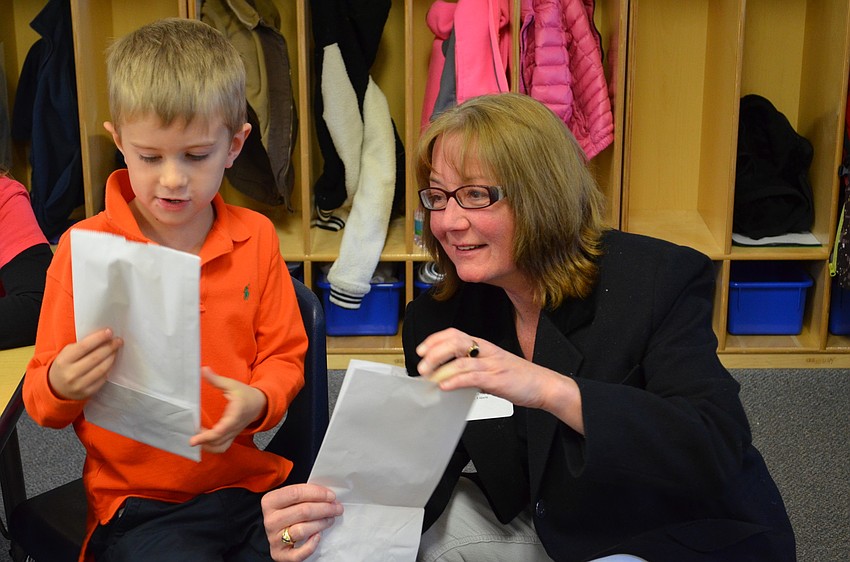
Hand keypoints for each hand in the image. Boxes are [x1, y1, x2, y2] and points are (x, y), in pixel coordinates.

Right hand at [48, 328, 122, 399]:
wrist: (56, 388)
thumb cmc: (65, 365)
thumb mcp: (67, 353)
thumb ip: (82, 346)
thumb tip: (104, 336)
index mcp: (64, 360)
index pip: (84, 346)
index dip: (99, 338)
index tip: (109, 332)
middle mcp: (71, 373)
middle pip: (96, 357)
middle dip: (110, 347)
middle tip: (118, 341)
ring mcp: (79, 385)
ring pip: (102, 368)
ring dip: (112, 357)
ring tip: (116, 350)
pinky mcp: (87, 393)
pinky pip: (103, 379)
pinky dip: (109, 369)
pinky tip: (111, 363)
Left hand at [189, 367, 266, 452]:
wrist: (259, 403)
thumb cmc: (245, 393)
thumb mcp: (231, 384)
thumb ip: (216, 379)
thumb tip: (203, 370)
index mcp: (236, 413)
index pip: (223, 428)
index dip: (209, 435)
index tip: (195, 439)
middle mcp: (235, 426)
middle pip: (219, 440)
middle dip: (204, 441)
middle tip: (192, 438)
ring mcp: (234, 432)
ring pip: (220, 446)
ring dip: (207, 446)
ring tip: (197, 438)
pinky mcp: (232, 435)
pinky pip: (222, 447)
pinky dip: (212, 447)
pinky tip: (203, 440)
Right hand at [262, 484, 342, 560]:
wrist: (278, 534)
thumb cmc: (289, 512)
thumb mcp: (291, 500)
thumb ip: (305, 495)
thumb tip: (329, 496)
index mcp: (270, 501)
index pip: (295, 493)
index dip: (317, 493)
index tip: (332, 496)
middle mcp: (270, 520)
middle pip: (302, 511)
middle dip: (325, 508)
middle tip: (337, 508)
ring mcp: (273, 538)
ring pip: (302, 530)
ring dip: (321, 524)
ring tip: (330, 519)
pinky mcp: (279, 554)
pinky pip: (298, 553)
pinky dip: (311, 545)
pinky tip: (318, 536)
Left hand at [416, 328, 583, 432]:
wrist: (545, 385)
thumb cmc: (519, 377)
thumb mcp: (491, 367)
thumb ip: (471, 369)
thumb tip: (448, 376)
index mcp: (484, 346)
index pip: (455, 334)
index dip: (435, 339)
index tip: (421, 350)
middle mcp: (486, 351)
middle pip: (455, 341)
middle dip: (434, 351)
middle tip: (422, 365)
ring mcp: (492, 364)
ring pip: (461, 360)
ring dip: (441, 369)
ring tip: (429, 378)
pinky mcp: (497, 379)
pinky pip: (472, 377)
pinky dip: (456, 380)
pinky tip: (445, 386)